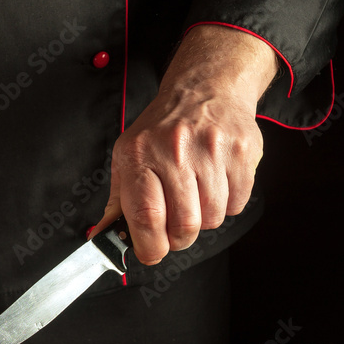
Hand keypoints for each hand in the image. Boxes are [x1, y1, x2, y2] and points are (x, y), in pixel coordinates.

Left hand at [90, 25, 277, 263]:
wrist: (205, 89)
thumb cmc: (161, 131)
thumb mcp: (128, 157)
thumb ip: (118, 202)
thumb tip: (102, 238)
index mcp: (140, 155)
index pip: (146, 216)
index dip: (150, 246)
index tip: (150, 253)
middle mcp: (174, 150)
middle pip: (184, 225)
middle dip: (178, 238)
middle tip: (175, 228)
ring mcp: (211, 150)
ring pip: (213, 218)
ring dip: (204, 218)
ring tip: (196, 194)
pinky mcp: (242, 152)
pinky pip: (237, 204)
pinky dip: (227, 204)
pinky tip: (216, 182)